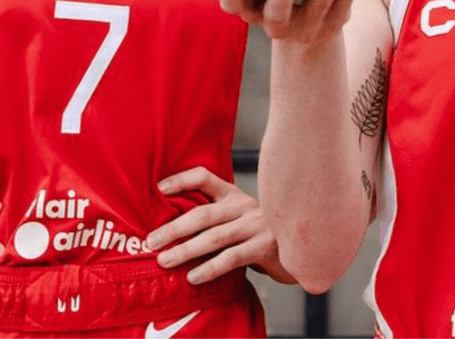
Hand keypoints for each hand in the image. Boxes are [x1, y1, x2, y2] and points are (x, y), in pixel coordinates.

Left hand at [147, 167, 291, 283]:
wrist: (303, 246)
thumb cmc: (261, 233)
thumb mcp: (240, 217)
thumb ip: (217, 217)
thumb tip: (175, 226)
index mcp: (234, 194)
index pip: (205, 177)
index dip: (181, 180)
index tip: (159, 188)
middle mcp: (244, 206)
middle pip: (203, 214)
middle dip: (174, 228)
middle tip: (151, 241)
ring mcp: (256, 225)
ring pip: (214, 237)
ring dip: (186, 250)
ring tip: (164, 261)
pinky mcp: (265, 247)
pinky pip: (232, 257)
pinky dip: (210, 268)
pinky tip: (193, 277)